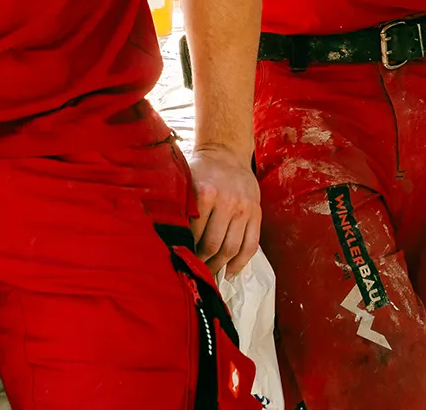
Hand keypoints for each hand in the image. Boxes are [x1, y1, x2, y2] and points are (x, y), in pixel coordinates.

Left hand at [187, 144, 261, 276]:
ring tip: (209, 274)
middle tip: (194, 271)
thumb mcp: (185, 183)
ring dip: (219, 266)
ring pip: (232, 248)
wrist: (226, 152)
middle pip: (213, 246)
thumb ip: (180, 209)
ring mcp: (245, 208)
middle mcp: (228, 201)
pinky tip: (230, 272)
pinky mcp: (256, 212)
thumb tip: (169, 243)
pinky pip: (251, 245)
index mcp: (206, 194)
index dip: (186, 252)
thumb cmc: (200, 171)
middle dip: (202, 263)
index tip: (180, 262)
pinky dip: (241, 263)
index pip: (194, 235)